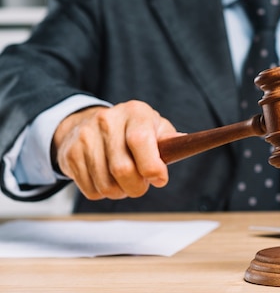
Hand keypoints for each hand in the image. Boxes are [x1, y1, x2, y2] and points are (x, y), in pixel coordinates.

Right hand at [52, 100, 178, 199]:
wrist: (89, 123)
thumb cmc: (133, 130)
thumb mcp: (155, 128)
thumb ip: (169, 139)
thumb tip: (184, 143)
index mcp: (135, 112)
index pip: (140, 140)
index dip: (151, 166)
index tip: (160, 179)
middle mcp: (108, 120)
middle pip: (122, 169)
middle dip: (137, 187)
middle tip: (142, 185)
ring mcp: (86, 136)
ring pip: (106, 185)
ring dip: (120, 192)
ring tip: (125, 182)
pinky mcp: (70, 154)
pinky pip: (91, 190)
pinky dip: (103, 193)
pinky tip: (107, 179)